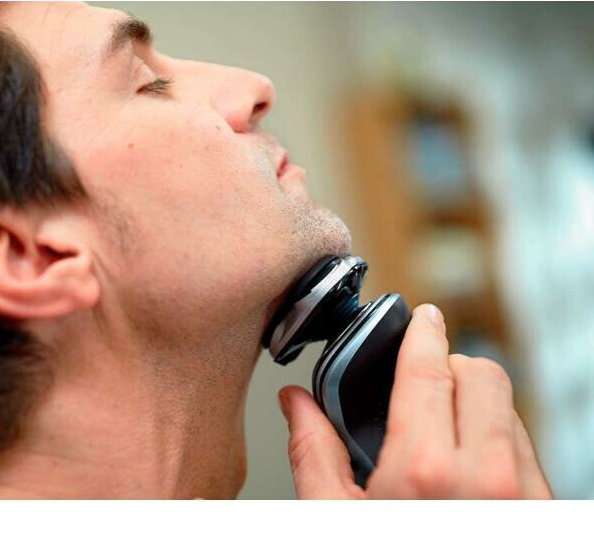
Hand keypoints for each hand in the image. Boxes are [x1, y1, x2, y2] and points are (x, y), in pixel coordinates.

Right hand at [278, 303, 552, 498]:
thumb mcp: (333, 521)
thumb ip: (311, 452)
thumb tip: (294, 404)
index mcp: (423, 471)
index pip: (430, 368)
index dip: (423, 332)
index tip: (420, 318)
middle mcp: (486, 477)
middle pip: (482, 374)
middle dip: (451, 366)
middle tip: (424, 383)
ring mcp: (525, 496)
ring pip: (510, 409)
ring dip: (477, 404)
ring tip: (443, 432)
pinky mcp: (544, 513)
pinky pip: (529, 450)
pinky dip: (500, 441)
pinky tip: (469, 469)